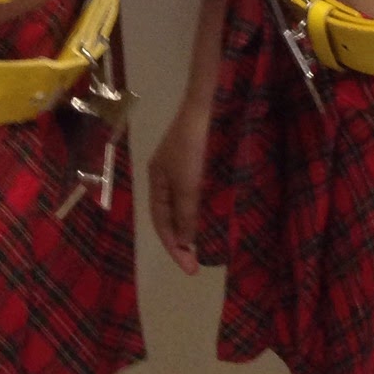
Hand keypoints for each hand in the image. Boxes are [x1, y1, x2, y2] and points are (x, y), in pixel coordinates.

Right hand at [147, 99, 211, 276]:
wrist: (210, 105)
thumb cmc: (193, 146)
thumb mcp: (187, 184)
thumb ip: (185, 214)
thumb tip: (185, 240)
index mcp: (156, 179)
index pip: (161, 222)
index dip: (174, 247)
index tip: (191, 269)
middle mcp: (168, 173)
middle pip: (172, 214)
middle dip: (183, 238)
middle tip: (200, 261)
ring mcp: (185, 165)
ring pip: (187, 204)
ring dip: (196, 225)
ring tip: (210, 245)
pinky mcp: (202, 159)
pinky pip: (200, 192)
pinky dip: (206, 208)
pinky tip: (217, 216)